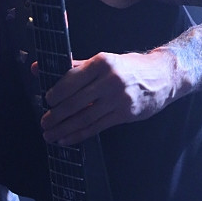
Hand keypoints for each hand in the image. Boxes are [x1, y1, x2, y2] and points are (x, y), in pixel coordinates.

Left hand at [38, 48, 179, 144]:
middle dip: (56, 115)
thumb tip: (37, 68)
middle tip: (44, 122)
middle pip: (76, 101)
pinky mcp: (125, 114)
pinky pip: (96, 127)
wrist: (164, 76)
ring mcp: (119, 99)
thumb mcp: (104, 61)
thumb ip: (72, 66)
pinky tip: (66, 139)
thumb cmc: (129, 67)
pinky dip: (78, 135)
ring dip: (64, 129)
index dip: (56, 93)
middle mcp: (110, 80)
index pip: (72, 79)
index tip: (46, 101)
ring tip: (50, 135)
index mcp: (102, 62)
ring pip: (84, 117)